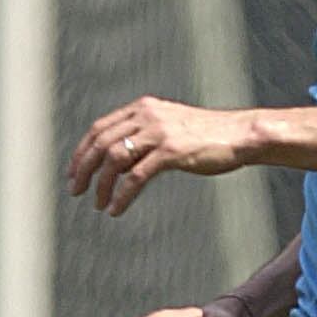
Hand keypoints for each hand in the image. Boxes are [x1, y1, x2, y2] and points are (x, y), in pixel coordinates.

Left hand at [67, 96, 252, 215]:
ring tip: (98, 203)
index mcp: (144, 107)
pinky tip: (117, 208)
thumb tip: (116, 163)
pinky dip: (122, 195)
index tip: (74, 172)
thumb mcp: (170, 127)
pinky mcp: (171, 152)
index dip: (81, 151)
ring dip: (101, 185)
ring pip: (114, 159)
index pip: (99, 128)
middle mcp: (147, 116)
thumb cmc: (209, 135)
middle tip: (76, 190)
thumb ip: (144, 137)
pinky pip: (136, 177)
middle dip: (83, 169)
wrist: (241, 135)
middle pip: (101, 142)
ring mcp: (159, 133)